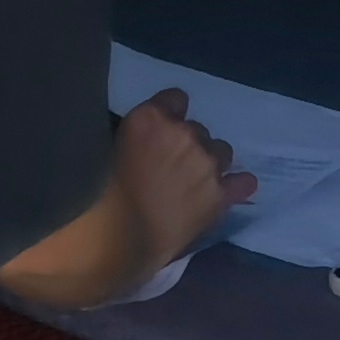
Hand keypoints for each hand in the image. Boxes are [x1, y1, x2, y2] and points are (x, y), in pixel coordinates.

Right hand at [0, 87, 255, 308]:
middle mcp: (186, 135)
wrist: (115, 240)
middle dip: (186, 144)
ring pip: (221, 151)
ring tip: (191, 183)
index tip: (159, 131)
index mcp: (153, 119)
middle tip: (168, 167)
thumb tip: (137, 136)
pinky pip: (243, 182)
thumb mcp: (102, 149)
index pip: (175, 98)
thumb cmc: (95, 194)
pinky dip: (235, 185)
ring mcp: (207, 166)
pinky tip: (225, 191)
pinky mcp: (220, 196)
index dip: (168, 115)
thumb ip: (129, 134)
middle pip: (197, 129)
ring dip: (208, 162)